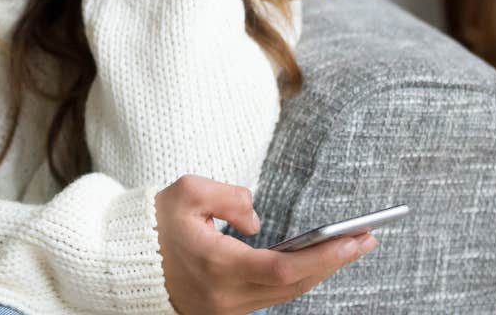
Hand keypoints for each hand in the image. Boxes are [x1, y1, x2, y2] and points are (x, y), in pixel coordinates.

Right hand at [154, 175, 377, 314]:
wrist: (127, 260)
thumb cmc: (157, 221)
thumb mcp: (188, 191)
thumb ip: (229, 196)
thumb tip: (258, 220)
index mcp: (218, 267)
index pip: (284, 268)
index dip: (324, 256)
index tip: (355, 238)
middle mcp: (227, 297)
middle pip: (294, 285)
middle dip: (334, 261)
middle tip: (368, 237)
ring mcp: (227, 310)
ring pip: (286, 294)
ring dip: (320, 270)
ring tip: (351, 244)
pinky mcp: (226, 312)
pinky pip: (272, 296)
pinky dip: (298, 278)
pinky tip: (316, 259)